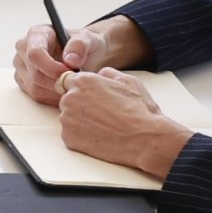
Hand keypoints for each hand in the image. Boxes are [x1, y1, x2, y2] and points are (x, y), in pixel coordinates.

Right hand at [12, 10, 145, 108]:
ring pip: (31, 86)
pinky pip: (34, 95)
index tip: (68, 73)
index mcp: (37, 34)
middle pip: (31, 72)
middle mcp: (25, 49)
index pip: (33, 51)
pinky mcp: (28, 81)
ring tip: (73, 90)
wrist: (92, 53)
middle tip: (75, 85)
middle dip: (54, 82)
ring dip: (53, 92)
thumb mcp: (91, 40)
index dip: (49, 65)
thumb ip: (81, 45)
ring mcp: (24, 67)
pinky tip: (67, 95)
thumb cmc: (91, 43)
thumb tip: (71, 58)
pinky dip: (51, 99)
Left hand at [57, 66, 191, 181]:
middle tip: (102, 112)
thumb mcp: (128, 81)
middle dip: (81, 104)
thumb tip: (99, 74)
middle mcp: (69, 99)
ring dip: (81, 120)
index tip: (91, 95)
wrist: (144, 139)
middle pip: (68, 99)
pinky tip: (100, 135)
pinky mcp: (68, 138)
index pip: (69, 81)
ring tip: (104, 125)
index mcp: (82, 82)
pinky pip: (71, 134)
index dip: (82, 88)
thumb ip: (108, 73)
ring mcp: (67, 120)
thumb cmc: (138, 110)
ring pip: (69, 117)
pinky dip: (81, 135)